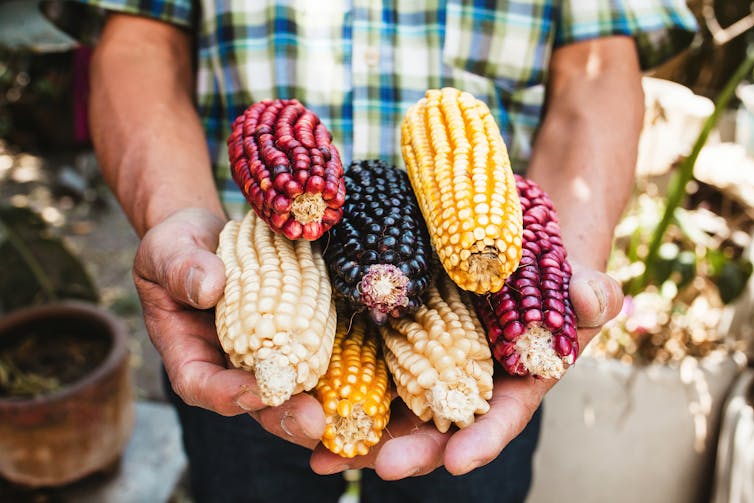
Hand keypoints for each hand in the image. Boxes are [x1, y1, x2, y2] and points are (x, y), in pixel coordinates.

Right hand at [133, 207, 325, 447]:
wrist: (213, 236)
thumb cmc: (179, 245)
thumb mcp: (169, 250)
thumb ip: (181, 268)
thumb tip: (209, 287)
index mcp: (188, 352)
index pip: (200, 384)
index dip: (228, 394)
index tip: (258, 389)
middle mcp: (228, 364)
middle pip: (252, 402)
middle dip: (283, 416)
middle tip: (314, 422)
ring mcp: (263, 356)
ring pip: (289, 392)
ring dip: (317, 406)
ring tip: (344, 413)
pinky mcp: (294, 340)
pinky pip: (314, 361)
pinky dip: (338, 374)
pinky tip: (367, 381)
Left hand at [309, 260, 622, 478]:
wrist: (514, 246)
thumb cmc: (554, 270)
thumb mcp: (578, 280)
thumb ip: (592, 294)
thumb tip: (593, 299)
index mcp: (514, 382)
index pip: (501, 416)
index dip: (482, 438)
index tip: (460, 460)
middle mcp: (466, 384)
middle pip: (440, 426)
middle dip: (412, 449)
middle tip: (382, 464)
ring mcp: (428, 364)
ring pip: (395, 408)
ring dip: (362, 434)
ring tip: (324, 454)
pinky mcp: (396, 340)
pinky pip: (367, 366)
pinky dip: (339, 385)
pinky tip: (306, 402)